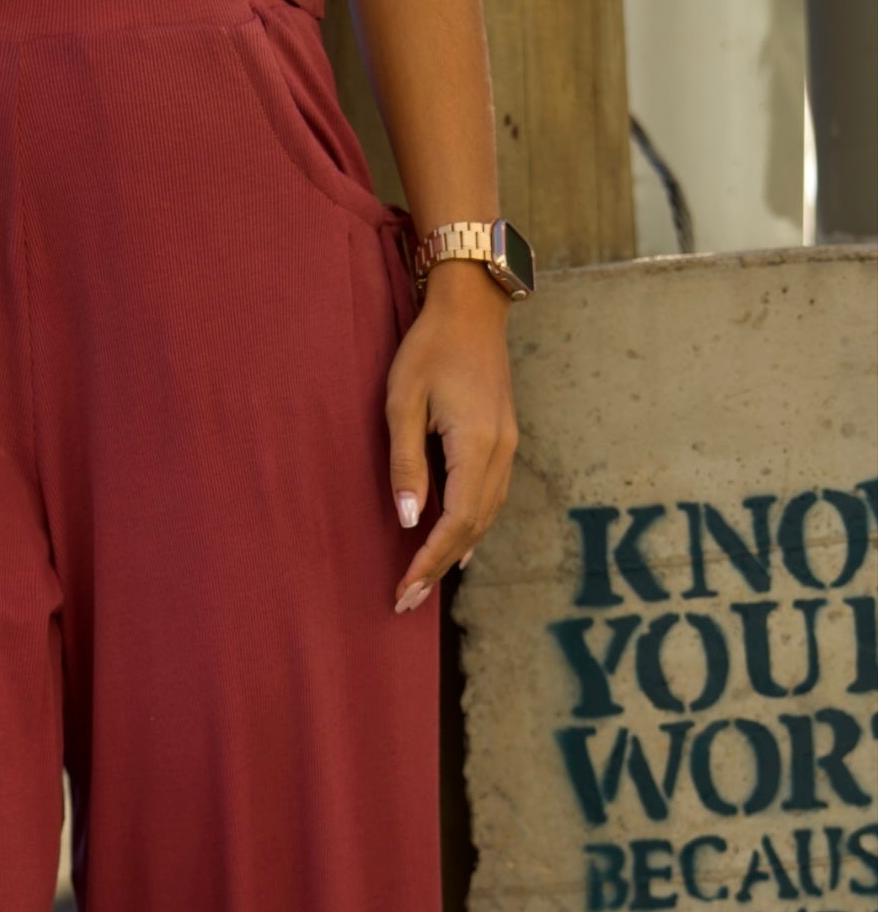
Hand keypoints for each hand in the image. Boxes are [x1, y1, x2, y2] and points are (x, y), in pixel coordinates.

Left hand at [385, 258, 517, 611]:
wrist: (472, 309)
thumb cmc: (429, 349)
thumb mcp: (402, 402)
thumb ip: (405, 463)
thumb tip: (409, 519)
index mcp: (477, 446)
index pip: (455, 521)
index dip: (429, 561)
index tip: (403, 590)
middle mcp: (501, 453)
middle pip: (473, 528)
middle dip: (439, 568)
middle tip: (406, 601)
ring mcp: (508, 448)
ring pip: (486, 517)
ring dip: (455, 552)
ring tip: (424, 582)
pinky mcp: (504, 441)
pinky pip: (491, 498)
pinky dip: (472, 528)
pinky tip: (457, 546)